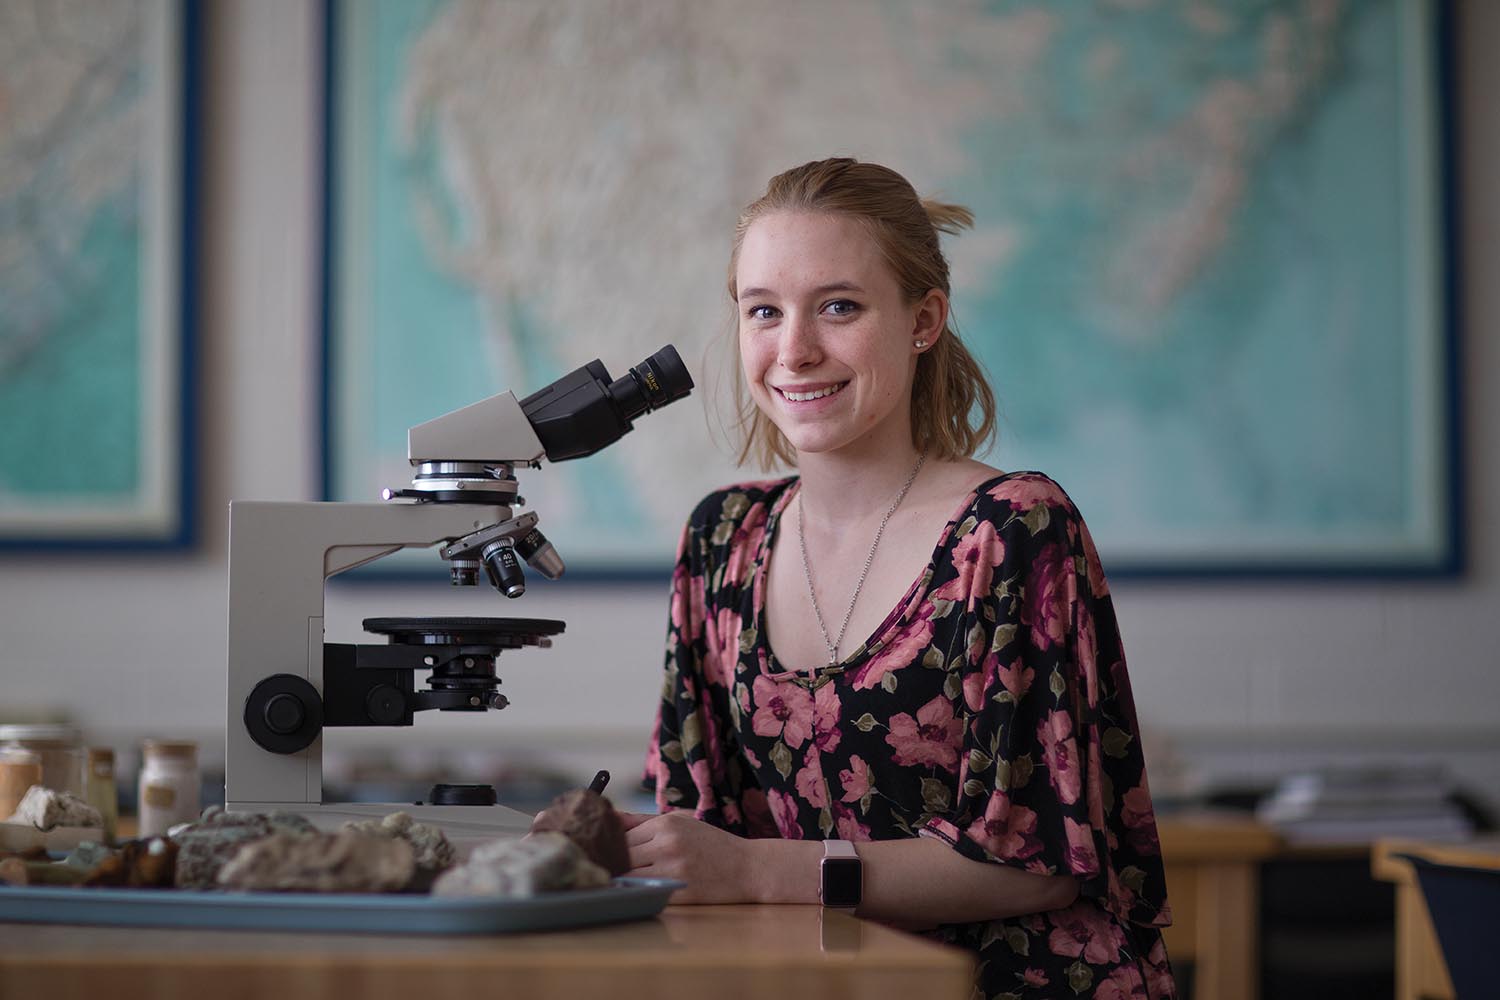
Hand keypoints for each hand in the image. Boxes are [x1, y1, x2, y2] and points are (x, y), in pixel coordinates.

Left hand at [622, 810, 755, 903]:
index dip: (612, 848)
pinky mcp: (678, 892)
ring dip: (623, 880)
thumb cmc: (711, 843)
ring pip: (628, 876)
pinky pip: (645, 893)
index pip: (621, 836)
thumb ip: (642, 821)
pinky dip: (638, 893)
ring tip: (622, 882)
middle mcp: (666, 844)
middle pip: (621, 856)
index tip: (609, 855)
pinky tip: (640, 892)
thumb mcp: (681, 822)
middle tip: (610, 871)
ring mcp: (672, 869)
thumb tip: (609, 817)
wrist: (747, 867)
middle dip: (614, 865)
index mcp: (665, 823)